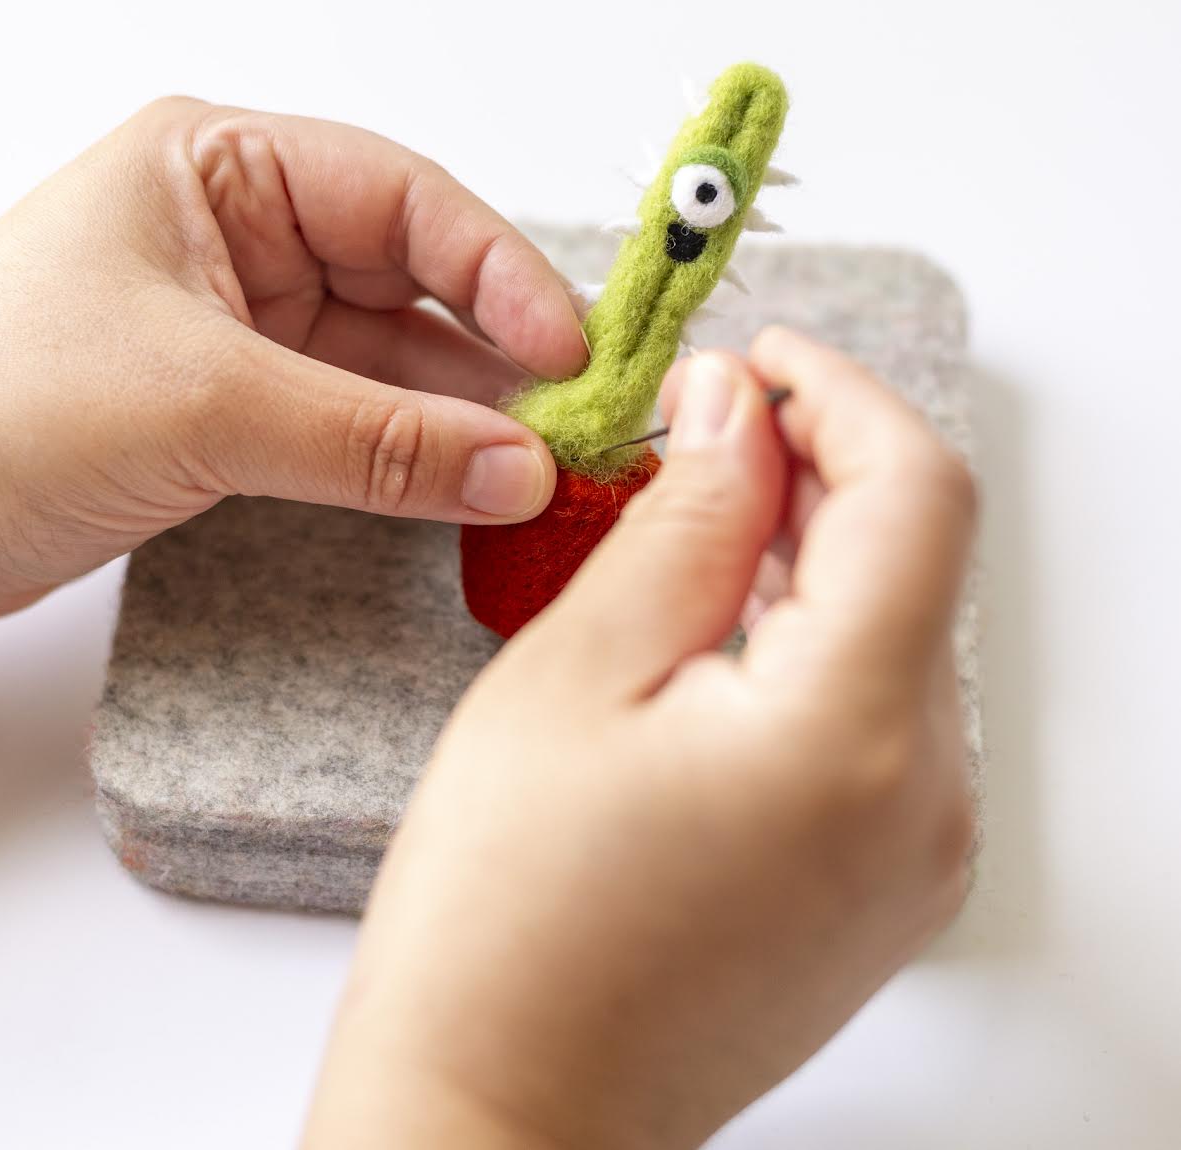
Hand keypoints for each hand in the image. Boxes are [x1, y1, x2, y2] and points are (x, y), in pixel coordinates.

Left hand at [0, 98, 586, 621]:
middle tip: (577, 413)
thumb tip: (518, 469)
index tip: (566, 347)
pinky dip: (412, 449)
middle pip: (410, 274)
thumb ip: (376, 440)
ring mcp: (240, 318)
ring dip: (462, 409)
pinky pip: (354, 413)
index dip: (497, 268)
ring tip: (543, 461)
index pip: (400, 198)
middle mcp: (239, 229)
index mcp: (220, 167)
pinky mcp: (234, 399)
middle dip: (493, 347)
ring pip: (390, 353)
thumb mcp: (205, 406)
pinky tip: (473, 481)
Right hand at [307, 328, 975, 1149]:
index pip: (915, 491)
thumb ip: (685, 516)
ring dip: (811, 547)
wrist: (501, 1115)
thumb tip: (738, 407)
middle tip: (701, 423)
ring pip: (896, 629)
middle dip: (819, 462)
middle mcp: (928, 799)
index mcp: (858, 734)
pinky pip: (879, 711)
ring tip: (691, 514)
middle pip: (915, 557)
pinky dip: (812, 634)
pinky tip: (717, 619)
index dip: (840, 394)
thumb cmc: (504, 918)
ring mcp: (917, 853)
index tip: (758, 355)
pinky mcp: (884, 882)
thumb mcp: (579, 667)